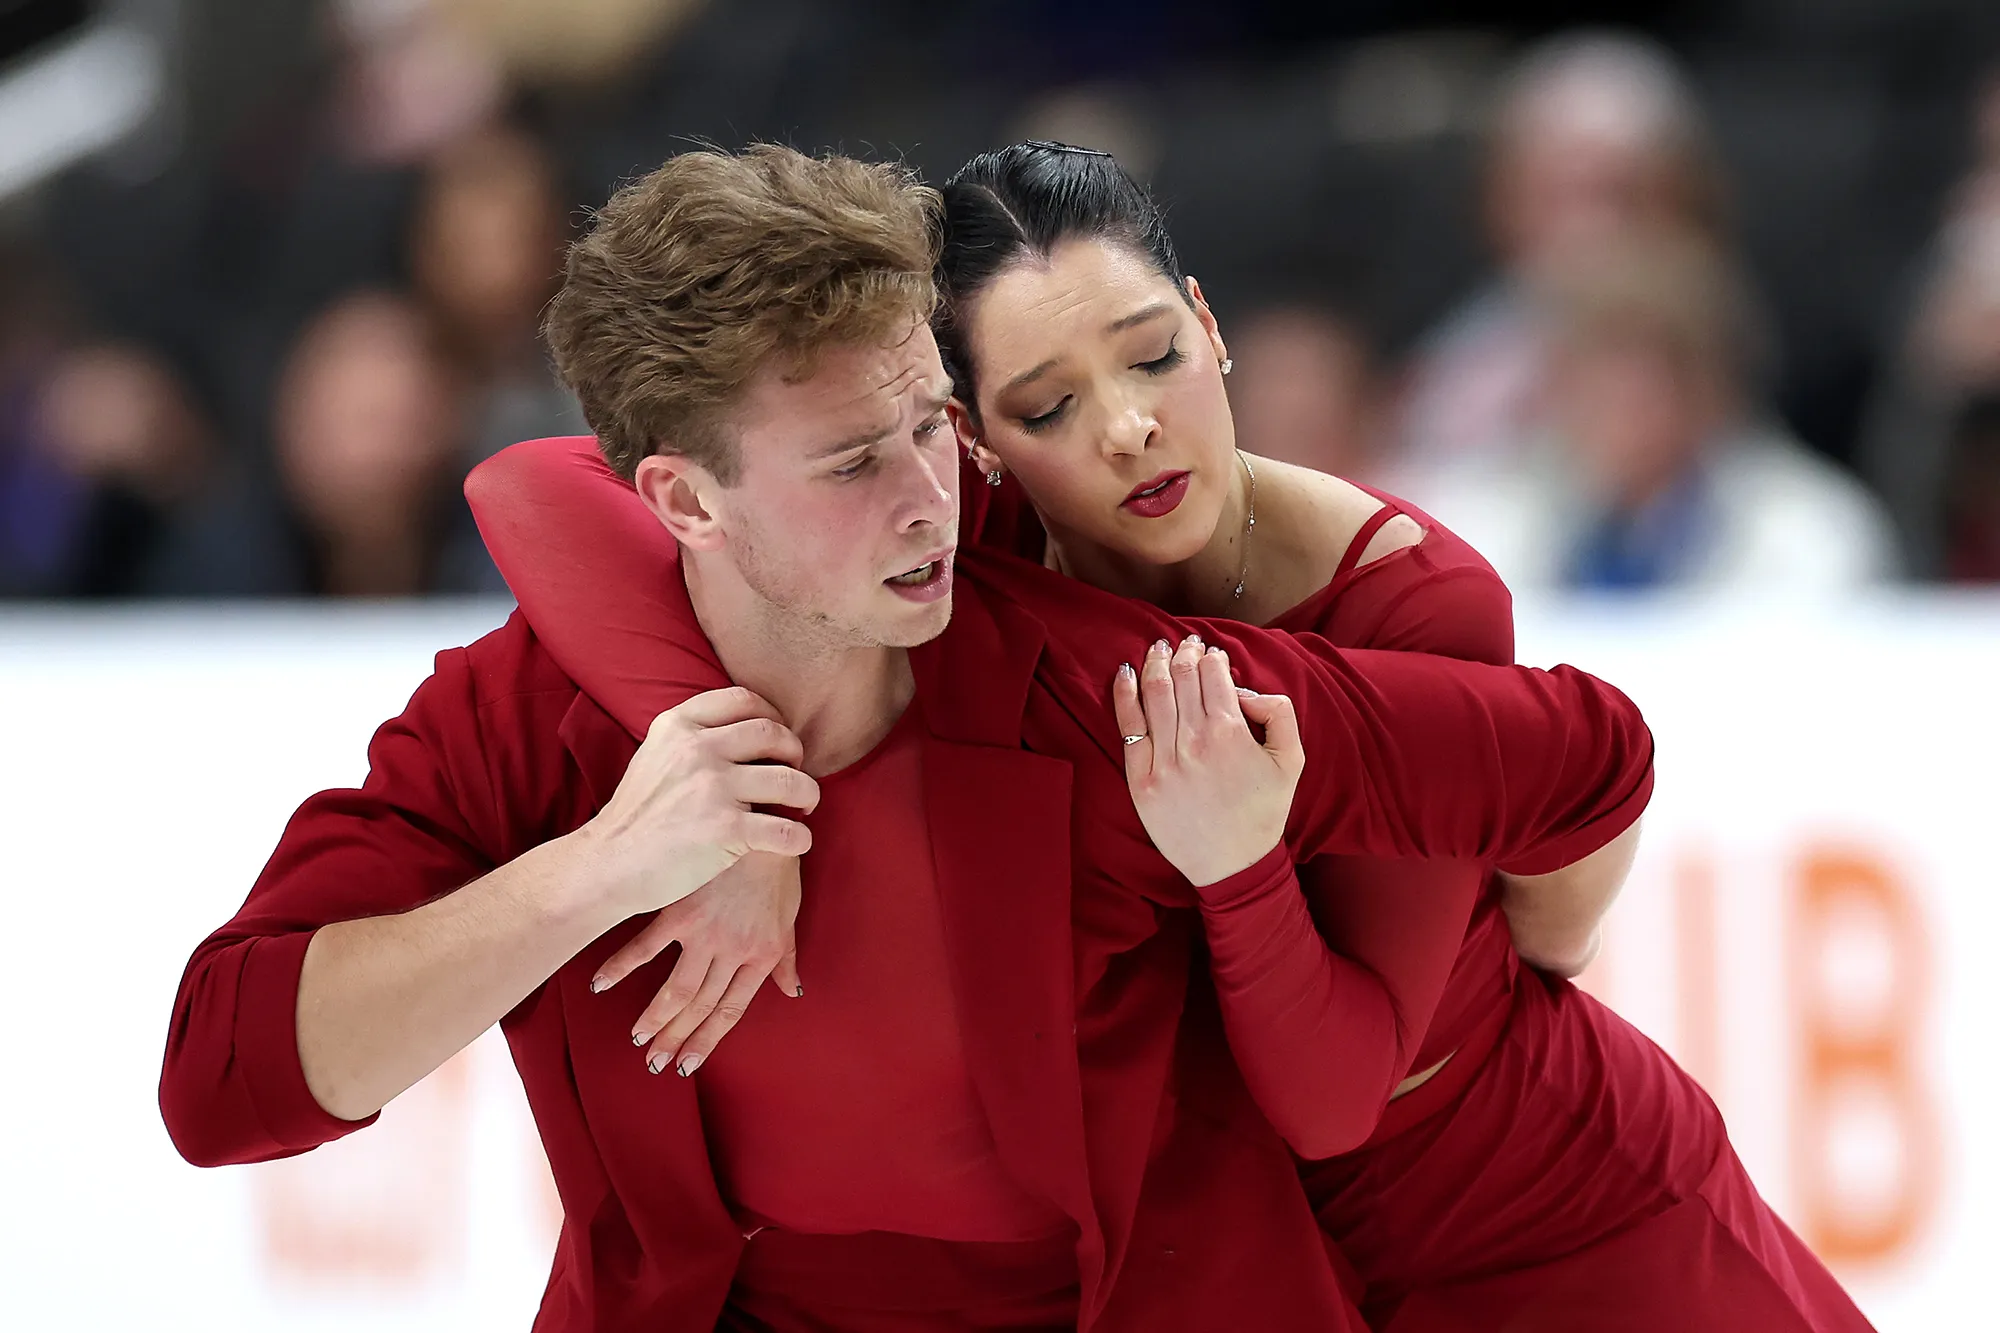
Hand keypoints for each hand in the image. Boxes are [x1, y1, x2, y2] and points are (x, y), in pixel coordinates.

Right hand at [576, 687, 817, 920]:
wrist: (608, 865)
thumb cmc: (636, 816)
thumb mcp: (654, 755)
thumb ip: (691, 736)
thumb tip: (742, 727)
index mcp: (678, 726)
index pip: (743, 700)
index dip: (772, 715)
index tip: (778, 738)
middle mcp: (697, 750)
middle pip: (773, 734)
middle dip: (795, 752)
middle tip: (795, 772)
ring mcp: (712, 789)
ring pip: (790, 780)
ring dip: (808, 793)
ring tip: (805, 806)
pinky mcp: (725, 830)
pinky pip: (786, 829)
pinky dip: (800, 838)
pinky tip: (797, 843)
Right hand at [592, 852, 802, 1076]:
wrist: (763, 820)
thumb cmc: (778, 865)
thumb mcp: (790, 914)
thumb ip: (787, 957)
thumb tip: (791, 990)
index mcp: (761, 955)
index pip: (732, 1009)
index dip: (709, 1039)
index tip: (688, 1064)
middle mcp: (732, 951)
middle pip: (701, 1007)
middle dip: (677, 1039)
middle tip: (655, 1064)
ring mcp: (704, 933)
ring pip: (676, 989)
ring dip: (653, 1019)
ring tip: (637, 1040)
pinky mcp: (679, 909)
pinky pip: (646, 947)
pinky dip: (621, 967)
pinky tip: (601, 984)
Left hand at [1112, 635, 1304, 886]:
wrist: (1233, 864)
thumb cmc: (1263, 812)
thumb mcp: (1292, 761)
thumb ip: (1279, 714)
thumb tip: (1244, 689)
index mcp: (1231, 733)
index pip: (1213, 675)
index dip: (1211, 657)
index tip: (1210, 652)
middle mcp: (1194, 742)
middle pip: (1182, 678)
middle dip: (1183, 653)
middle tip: (1184, 644)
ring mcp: (1164, 761)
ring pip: (1155, 694)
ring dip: (1155, 663)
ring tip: (1157, 648)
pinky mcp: (1141, 780)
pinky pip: (1129, 726)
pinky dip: (1125, 693)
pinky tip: (1126, 672)